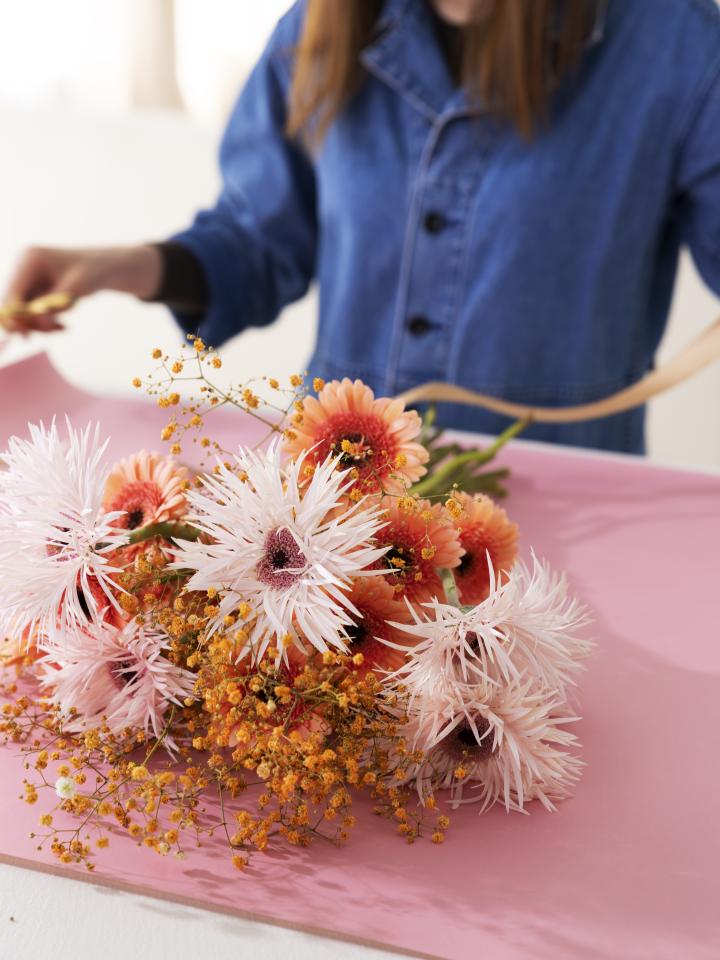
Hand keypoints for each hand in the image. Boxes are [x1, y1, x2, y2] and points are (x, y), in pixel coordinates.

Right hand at [2, 245, 162, 334]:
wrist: (104, 268)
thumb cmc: (93, 272)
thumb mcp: (76, 289)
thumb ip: (55, 306)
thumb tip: (38, 323)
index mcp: (30, 259)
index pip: (13, 291)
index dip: (15, 314)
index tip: (26, 334)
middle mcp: (23, 267)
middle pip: (12, 303)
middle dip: (29, 322)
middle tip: (51, 331)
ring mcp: (27, 279)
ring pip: (22, 312)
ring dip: (39, 325)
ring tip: (61, 328)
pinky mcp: (33, 290)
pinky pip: (32, 313)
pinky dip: (44, 322)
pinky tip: (62, 326)